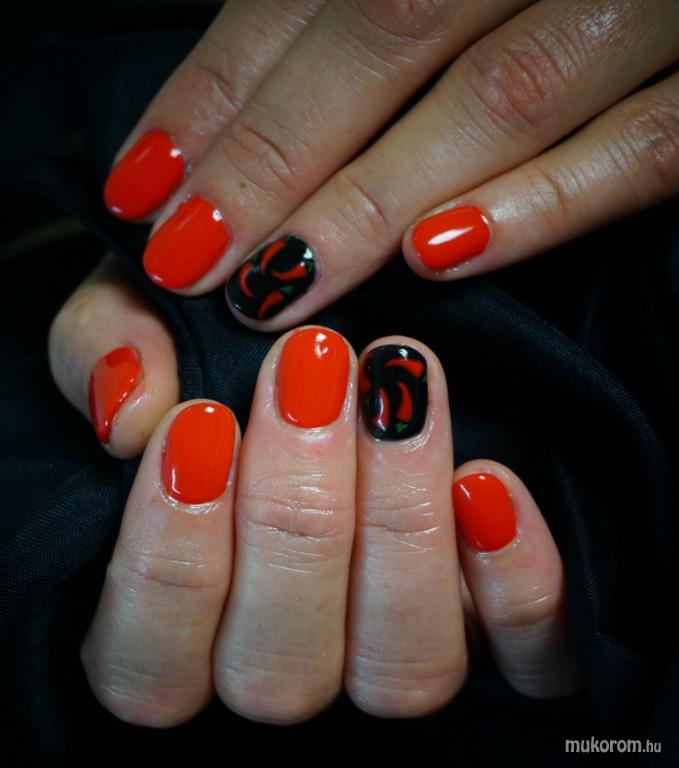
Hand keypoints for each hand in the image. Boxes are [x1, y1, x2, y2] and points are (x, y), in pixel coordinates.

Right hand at [50, 273, 579, 724]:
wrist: (329, 360)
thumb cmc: (218, 354)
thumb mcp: (141, 321)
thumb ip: (104, 352)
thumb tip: (133, 410)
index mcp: (175, 632)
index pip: (150, 663)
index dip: (171, 555)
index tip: (202, 419)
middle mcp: (286, 664)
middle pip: (281, 668)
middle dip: (296, 511)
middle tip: (314, 367)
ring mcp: (390, 662)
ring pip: (402, 670)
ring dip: (399, 524)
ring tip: (396, 387)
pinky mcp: (496, 640)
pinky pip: (525, 658)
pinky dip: (515, 581)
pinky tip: (487, 481)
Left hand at [102, 0, 678, 328]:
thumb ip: (359, 23)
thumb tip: (238, 120)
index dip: (217, 86)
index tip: (143, 183)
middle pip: (384, 33)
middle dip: (273, 155)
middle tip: (187, 256)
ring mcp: (650, 4)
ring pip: (499, 96)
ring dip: (373, 198)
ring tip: (277, 284)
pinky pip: (645, 150)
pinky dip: (543, 204)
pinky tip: (439, 263)